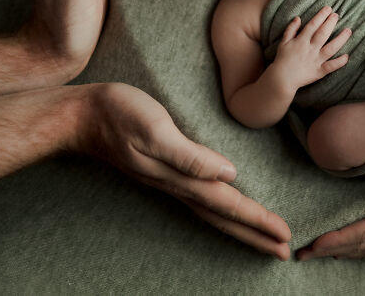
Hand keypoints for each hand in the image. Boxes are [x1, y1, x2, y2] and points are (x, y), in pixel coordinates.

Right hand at [78, 82, 291, 259]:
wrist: (79, 115)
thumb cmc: (117, 114)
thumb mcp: (154, 128)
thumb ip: (190, 155)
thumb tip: (228, 173)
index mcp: (181, 178)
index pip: (228, 204)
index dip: (258, 220)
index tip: (285, 235)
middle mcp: (177, 185)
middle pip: (224, 217)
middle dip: (255, 234)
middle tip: (285, 251)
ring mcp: (169, 181)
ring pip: (213, 211)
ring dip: (241, 226)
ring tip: (264, 238)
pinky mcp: (164, 171)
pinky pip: (201, 200)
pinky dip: (221, 210)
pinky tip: (225, 209)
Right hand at [272, 6, 351, 89]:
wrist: (281, 79)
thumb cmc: (282, 59)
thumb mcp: (283, 42)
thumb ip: (291, 29)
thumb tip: (298, 18)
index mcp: (301, 41)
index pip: (312, 25)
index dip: (321, 16)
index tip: (328, 9)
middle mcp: (310, 50)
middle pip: (323, 34)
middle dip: (331, 23)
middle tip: (337, 15)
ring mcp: (315, 61)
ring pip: (331, 48)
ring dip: (341, 39)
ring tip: (348, 30)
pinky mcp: (319, 72)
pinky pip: (331, 66)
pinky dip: (339, 62)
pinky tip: (347, 56)